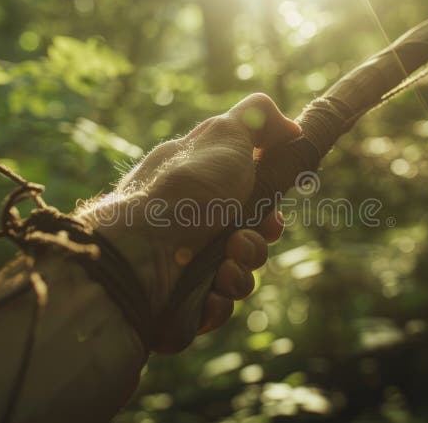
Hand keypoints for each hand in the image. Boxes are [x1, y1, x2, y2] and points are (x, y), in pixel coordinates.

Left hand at [80, 93, 299, 346]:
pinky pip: (216, 308)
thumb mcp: (223, 136)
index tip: (271, 216)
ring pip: (237, 278)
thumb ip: (258, 119)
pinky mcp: (179, 304)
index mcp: (200, 187)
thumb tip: (291, 126)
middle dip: (255, 245)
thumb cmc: (183, 192)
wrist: (136, 252)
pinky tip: (207, 294)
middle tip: (240, 242)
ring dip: (239, 274)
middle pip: (248, 243)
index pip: (248, 204)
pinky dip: (218, 302)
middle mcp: (191, 225)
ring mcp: (183, 266)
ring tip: (223, 270)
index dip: (268, 214)